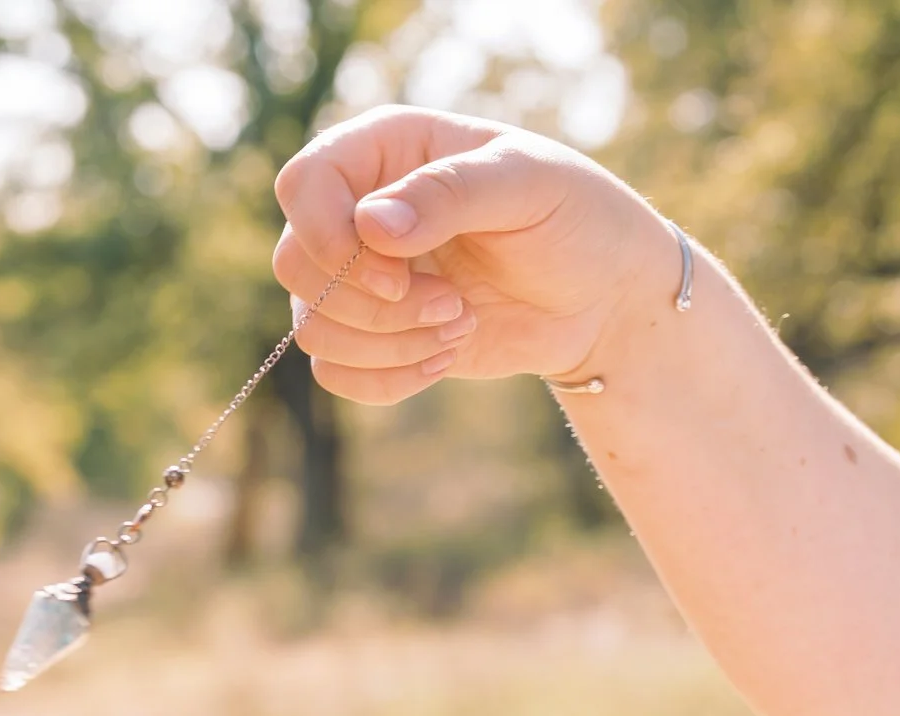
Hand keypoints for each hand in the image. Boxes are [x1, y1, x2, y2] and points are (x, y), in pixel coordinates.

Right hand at [273, 106, 675, 402]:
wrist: (603, 294)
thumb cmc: (574, 217)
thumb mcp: (528, 184)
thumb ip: (451, 193)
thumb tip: (372, 226)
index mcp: (384, 151)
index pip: (303, 185)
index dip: (328, 235)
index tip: (396, 270)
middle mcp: (358, 211)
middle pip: (296, 264)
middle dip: (371, 302)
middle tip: (453, 303)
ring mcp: (362, 277)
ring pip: (313, 326)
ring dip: (389, 343)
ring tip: (461, 324)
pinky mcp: (378, 335)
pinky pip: (335, 373)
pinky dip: (387, 380)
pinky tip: (446, 359)